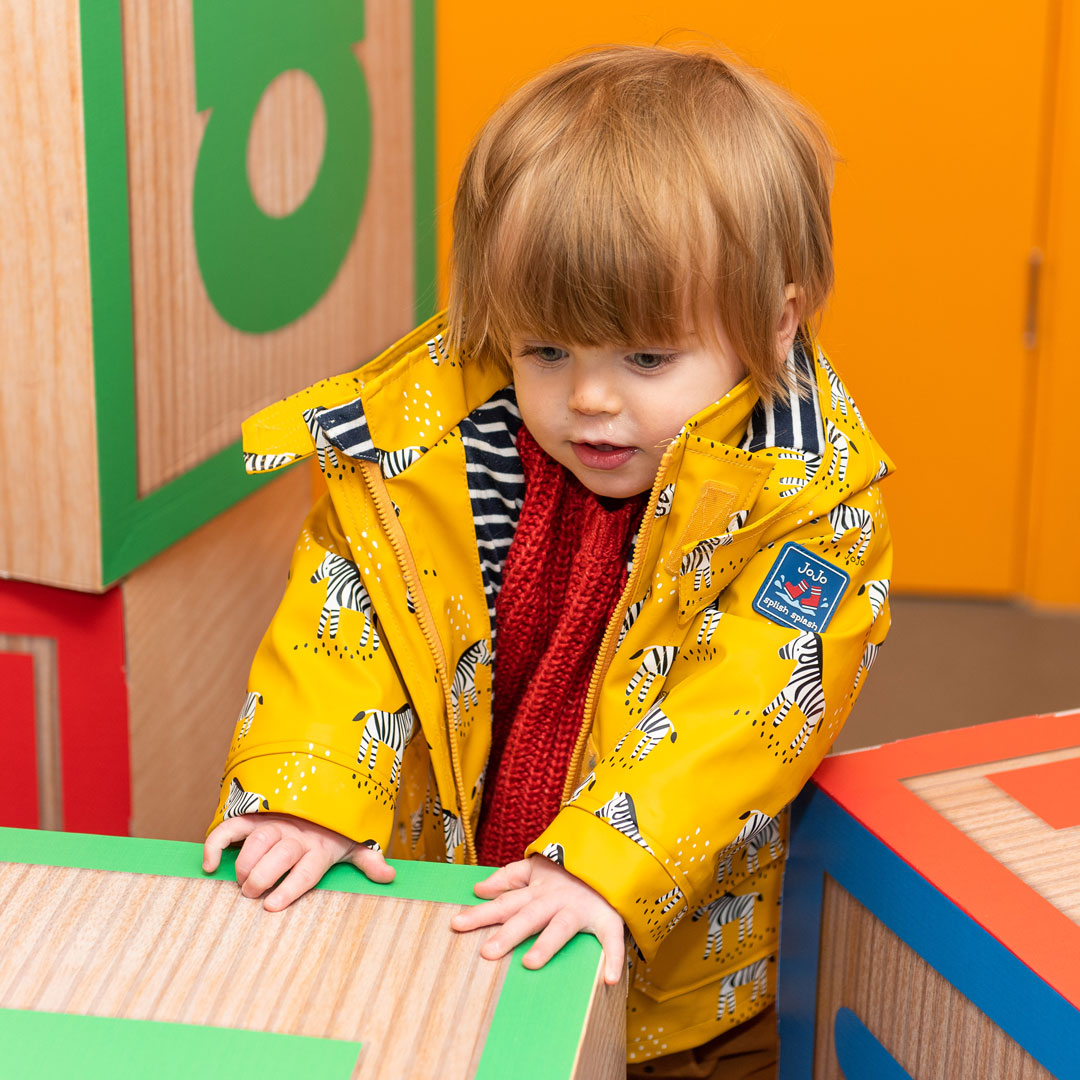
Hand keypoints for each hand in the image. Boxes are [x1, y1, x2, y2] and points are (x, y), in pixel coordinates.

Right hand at [202, 812, 393, 910]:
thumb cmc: (334, 827)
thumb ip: (367, 860)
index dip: (289, 889)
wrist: (322, 786)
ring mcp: (275, 823)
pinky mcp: (255, 816)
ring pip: (257, 842)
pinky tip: (208, 865)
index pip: (306, 871)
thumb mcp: (354, 842)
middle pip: (278, 857)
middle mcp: (297, 835)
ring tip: (241, 883)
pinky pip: (231, 827)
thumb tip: (389, 876)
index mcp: (320, 847)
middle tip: (251, 894)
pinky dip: (215, 844)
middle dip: (261, 879)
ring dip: (245, 865)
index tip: (272, 907)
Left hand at [449, 855, 624, 983]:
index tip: (456, 924)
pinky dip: (613, 956)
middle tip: (488, 953)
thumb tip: (478, 889)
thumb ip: (508, 877)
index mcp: (537, 890)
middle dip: (508, 933)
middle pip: (528, 916)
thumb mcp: (537, 866)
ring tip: (530, 962)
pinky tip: (609, 979)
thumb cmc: (569, 868)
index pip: (504, 902)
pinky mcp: (606, 918)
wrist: (609, 856)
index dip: (481, 913)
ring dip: (548, 944)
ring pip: (562, 927)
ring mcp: (580, 908)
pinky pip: (612, 937)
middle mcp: (555, 899)